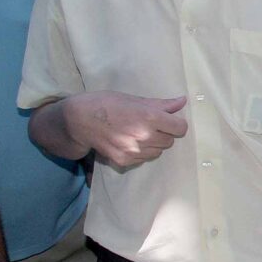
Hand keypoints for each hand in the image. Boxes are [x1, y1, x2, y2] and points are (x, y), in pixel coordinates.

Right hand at [65, 92, 188, 167]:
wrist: (79, 120)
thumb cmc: (107, 104)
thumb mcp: (135, 100)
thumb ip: (161, 104)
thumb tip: (182, 102)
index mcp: (149, 117)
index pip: (180, 128)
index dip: (177, 124)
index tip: (170, 121)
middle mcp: (144, 136)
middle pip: (170, 141)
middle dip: (164, 133)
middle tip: (150, 125)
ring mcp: (134, 151)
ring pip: (158, 151)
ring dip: (154, 144)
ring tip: (138, 133)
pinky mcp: (125, 161)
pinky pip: (144, 158)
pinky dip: (142, 152)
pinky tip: (129, 141)